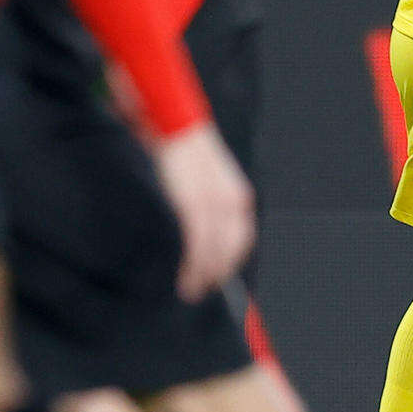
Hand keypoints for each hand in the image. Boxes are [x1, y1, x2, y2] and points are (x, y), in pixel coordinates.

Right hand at [153, 122, 255, 299]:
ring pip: (212, 253)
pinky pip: (196, 245)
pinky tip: (183, 277)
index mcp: (236, 195)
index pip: (240, 240)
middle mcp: (231, 202)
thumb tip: (195, 230)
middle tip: (199, 291)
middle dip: (215, 275)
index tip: (216, 278)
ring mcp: (213, 204)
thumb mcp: (203, 175)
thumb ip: (205, 200)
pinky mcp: (192, 204)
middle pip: (229, 251)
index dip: (227, 263)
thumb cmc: (180, 147)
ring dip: (201, 276)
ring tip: (189, 290)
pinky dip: (190, 266)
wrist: (172, 121)